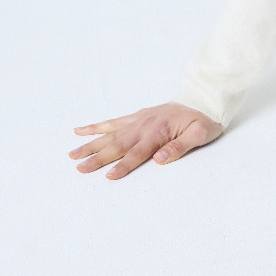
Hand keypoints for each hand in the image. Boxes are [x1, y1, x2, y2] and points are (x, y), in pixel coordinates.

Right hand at [68, 103, 223, 179]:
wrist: (203, 98)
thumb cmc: (203, 120)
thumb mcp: (200, 135)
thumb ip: (179, 147)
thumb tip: (160, 160)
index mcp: (158, 132)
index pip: (137, 153)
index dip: (122, 166)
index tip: (108, 176)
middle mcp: (144, 125)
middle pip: (117, 145)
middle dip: (97, 158)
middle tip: (78, 168)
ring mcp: (138, 119)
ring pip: (110, 134)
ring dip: (91, 144)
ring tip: (72, 153)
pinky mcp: (137, 115)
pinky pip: (113, 121)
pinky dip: (97, 126)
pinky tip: (81, 130)